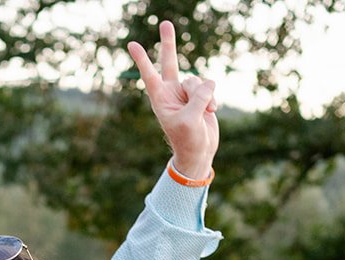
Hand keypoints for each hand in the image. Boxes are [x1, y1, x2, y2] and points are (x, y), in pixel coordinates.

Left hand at [128, 21, 218, 179]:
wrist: (199, 151)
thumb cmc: (187, 140)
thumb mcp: (190, 120)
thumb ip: (198, 97)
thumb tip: (207, 82)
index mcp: (160, 98)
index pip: (149, 75)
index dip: (142, 60)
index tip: (131, 44)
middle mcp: (171, 91)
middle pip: (169, 62)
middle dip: (168, 43)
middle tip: (165, 23)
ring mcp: (186, 92)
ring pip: (197, 80)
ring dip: (204, 96)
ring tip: (204, 112)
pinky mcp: (201, 94)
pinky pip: (209, 86)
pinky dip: (213, 98)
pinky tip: (211, 111)